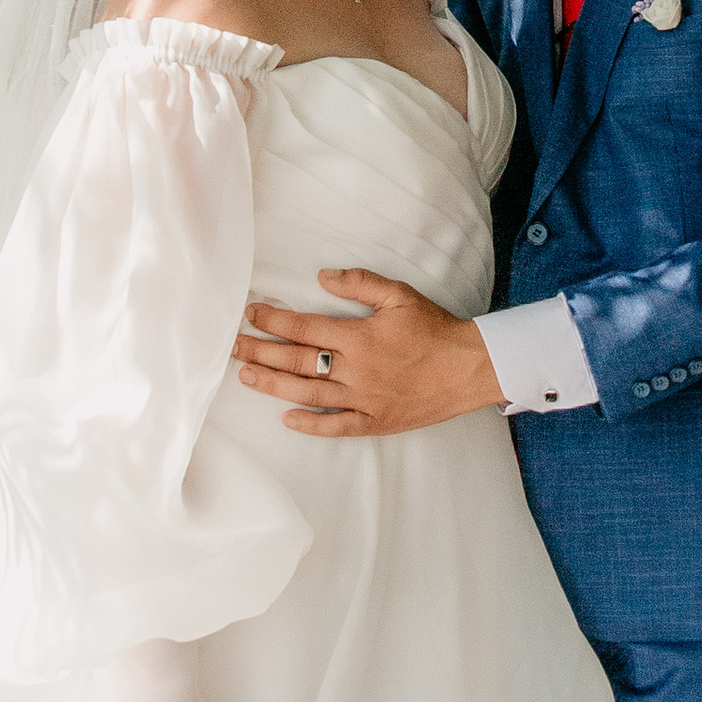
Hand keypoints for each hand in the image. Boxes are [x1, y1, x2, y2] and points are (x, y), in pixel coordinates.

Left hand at [236, 269, 503, 436]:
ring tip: (246, 377)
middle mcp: (355, 370)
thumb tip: (323, 276)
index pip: (303, 327)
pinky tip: (287, 419)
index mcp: (359, 337)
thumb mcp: (400, 296)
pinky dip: (311, 424)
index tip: (250, 315)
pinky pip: (336, 425)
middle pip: (296, 361)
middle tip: (231, 347)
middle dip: (259, 352)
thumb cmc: (435, 329)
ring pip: (308, 393)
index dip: (272, 320)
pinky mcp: (375, 421)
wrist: (470, 368)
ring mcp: (363, 399)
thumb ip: (360, 283)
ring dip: (273, 385)